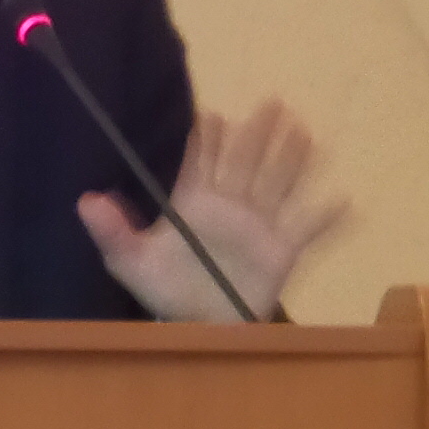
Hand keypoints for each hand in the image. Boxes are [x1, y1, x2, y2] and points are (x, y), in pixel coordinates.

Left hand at [80, 98, 350, 322]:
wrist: (198, 327)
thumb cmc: (165, 289)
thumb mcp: (131, 263)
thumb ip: (112, 232)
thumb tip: (84, 201)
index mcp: (193, 203)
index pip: (201, 163)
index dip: (207, 140)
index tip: (212, 116)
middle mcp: (229, 207)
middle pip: (246, 162)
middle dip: (258, 134)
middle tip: (272, 102)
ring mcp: (257, 226)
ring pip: (277, 184)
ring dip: (291, 159)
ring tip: (305, 132)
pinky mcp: (280, 251)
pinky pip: (306, 229)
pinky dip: (325, 217)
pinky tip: (344, 200)